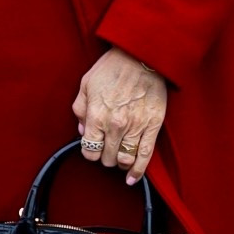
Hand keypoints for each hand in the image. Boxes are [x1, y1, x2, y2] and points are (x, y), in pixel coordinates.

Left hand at [73, 47, 166, 184]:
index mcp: (97, 115)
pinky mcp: (153, 126)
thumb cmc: (112, 67)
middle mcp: (115, 125)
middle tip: (106, 149)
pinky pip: (145, 155)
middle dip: (104, 157)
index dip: (89, 152)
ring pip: (125, 159)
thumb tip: (83, 129)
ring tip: (118, 158)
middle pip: (107, 158)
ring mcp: (135, 127)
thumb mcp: (86, 84)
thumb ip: (80, 109)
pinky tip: (132, 178)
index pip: (89, 150)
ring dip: (119, 162)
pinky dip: (138, 170)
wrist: (140, 56)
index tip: (92, 148)